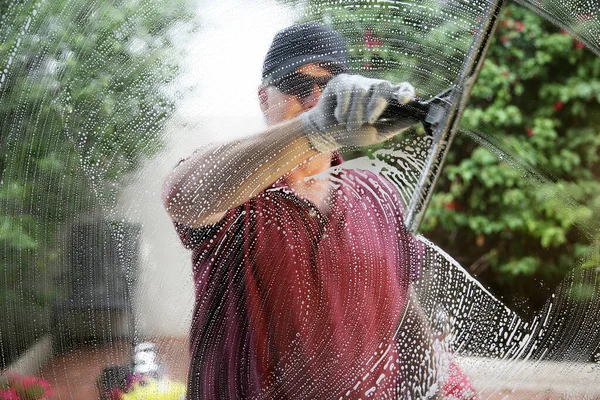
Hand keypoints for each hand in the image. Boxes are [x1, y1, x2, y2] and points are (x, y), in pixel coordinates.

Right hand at [301, 74, 417, 151]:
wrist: (328, 134)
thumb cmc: (354, 134)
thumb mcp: (376, 134)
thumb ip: (395, 126)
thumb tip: (415, 118)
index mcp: (386, 98)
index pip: (401, 87)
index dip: (405, 91)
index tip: (404, 100)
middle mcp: (373, 86)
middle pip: (382, 86)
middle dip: (376, 105)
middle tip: (368, 121)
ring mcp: (357, 82)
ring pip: (361, 91)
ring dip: (355, 113)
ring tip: (349, 125)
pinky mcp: (341, 82)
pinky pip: (345, 91)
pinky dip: (343, 109)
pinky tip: (339, 117)